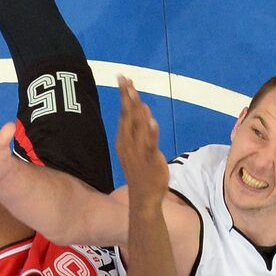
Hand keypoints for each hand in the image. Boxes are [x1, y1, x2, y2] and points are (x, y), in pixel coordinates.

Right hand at [115, 77, 169, 205]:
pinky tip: (152, 121)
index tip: (123, 78)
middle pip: (128, 115)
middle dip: (126, 96)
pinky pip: (150, 144)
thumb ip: (138, 128)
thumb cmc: (140, 172)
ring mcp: (138, 151)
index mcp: (123, 139)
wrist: (144, 197)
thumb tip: (140, 108)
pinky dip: (151, 132)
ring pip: (138, 127)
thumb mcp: (136, 148)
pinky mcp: (151, 159)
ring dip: (136, 110)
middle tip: (125, 78)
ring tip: (135, 93)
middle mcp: (128, 143)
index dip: (124, 95)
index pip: (124, 112)